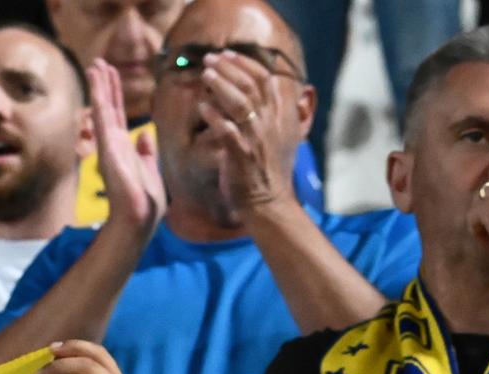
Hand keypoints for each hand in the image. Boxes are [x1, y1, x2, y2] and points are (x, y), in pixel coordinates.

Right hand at [87, 60, 163, 233]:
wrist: (139, 217)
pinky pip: (103, 114)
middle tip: (99, 62)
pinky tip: (97, 79)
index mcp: (124, 147)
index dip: (115, 94)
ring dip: (99, 84)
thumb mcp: (150, 170)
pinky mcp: (108, 145)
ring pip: (103, 107)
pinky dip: (100, 95)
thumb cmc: (145, 201)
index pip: (118, 115)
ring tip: (96, 64)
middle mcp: (113, 143)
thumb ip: (146, 151)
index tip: (111, 75)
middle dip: (105, 84)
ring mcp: (108, 143)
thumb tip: (145, 135)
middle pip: (108, 106)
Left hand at [196, 51, 295, 212]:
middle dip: (229, 68)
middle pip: (250, 85)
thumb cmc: (270, 171)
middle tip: (211, 59)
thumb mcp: (284, 137)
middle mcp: (269, 124)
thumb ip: (281, 113)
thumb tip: (286, 94)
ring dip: (221, 86)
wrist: (269, 203)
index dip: (246, 63)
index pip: (265, 79)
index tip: (228, 54)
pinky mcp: (241, 155)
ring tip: (206, 75)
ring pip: (240, 103)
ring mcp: (256, 138)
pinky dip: (214, 116)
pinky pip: (226, 131)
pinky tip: (202, 106)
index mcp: (279, 116)